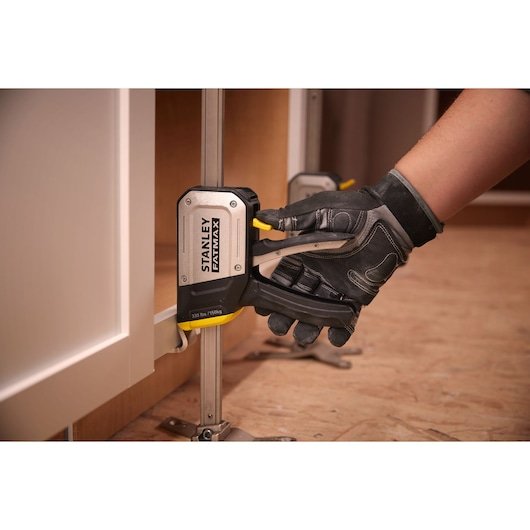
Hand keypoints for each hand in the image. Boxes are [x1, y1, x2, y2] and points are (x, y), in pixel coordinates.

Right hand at [256, 169, 442, 346]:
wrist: (388, 217)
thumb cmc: (351, 210)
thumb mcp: (317, 211)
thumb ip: (291, 219)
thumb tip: (263, 217)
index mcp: (300, 255)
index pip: (278, 278)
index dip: (268, 292)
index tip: (260, 304)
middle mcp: (314, 274)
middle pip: (292, 301)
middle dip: (283, 316)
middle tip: (278, 326)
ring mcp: (333, 287)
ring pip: (315, 314)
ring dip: (308, 328)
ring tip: (302, 338)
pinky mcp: (355, 296)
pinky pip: (346, 318)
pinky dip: (341, 331)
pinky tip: (335, 338)